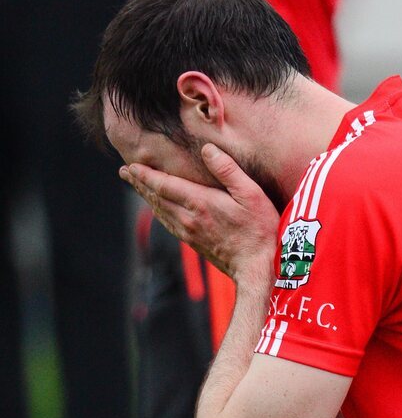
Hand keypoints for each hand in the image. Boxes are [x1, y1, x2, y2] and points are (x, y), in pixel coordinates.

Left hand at [120, 144, 277, 285]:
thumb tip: (207, 149)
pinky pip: (169, 225)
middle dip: (140, 184)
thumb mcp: (251, 194)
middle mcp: (188, 218)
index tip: (131, 165)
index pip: (163, 185)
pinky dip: (159, 213)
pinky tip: (159, 210)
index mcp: (199, 203)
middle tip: (125, 172)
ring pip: (160, 212)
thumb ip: (227, 170)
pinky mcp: (194, 243)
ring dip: (147, 198)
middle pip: (156, 198)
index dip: (145, 174)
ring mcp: (190, 233)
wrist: (258, 268)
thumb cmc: (259, 230)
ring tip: (137, 187)